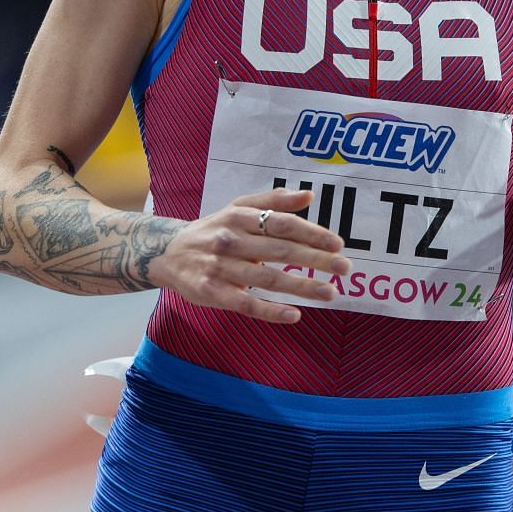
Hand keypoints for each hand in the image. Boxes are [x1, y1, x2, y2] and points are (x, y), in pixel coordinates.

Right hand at [156, 188, 350, 323]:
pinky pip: (246, 304)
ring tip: (329, 293)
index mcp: (239, 217)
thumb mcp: (238, 208)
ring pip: (267, 278)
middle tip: (345, 268)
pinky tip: (295, 315)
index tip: (337, 244)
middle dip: (315, 259)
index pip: (282, 224)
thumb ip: (273, 202)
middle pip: (280, 250)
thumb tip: (309, 196)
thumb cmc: (214, 229)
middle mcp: (230, 240)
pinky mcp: (212, 293)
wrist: (168, 253)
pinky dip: (271, 311)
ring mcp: (221, 268)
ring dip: (301, 286)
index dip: (312, 233)